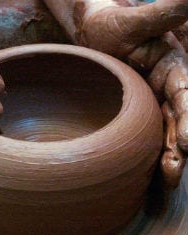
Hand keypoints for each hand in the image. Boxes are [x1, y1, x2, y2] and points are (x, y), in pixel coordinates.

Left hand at [44, 0, 187, 187]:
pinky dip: (150, 149)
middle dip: (179, 144)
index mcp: (171, 66)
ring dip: (168, 153)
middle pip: (178, 118)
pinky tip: (147, 169)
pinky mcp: (136, 110)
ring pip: (165, 129)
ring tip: (166, 177)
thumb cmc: (111, 26)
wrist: (95, 35)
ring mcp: (150, 100)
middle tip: (174, 170)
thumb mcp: (134, 21)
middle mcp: (165, 86)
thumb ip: (163, 15)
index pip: (186, 93)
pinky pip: (146, 131)